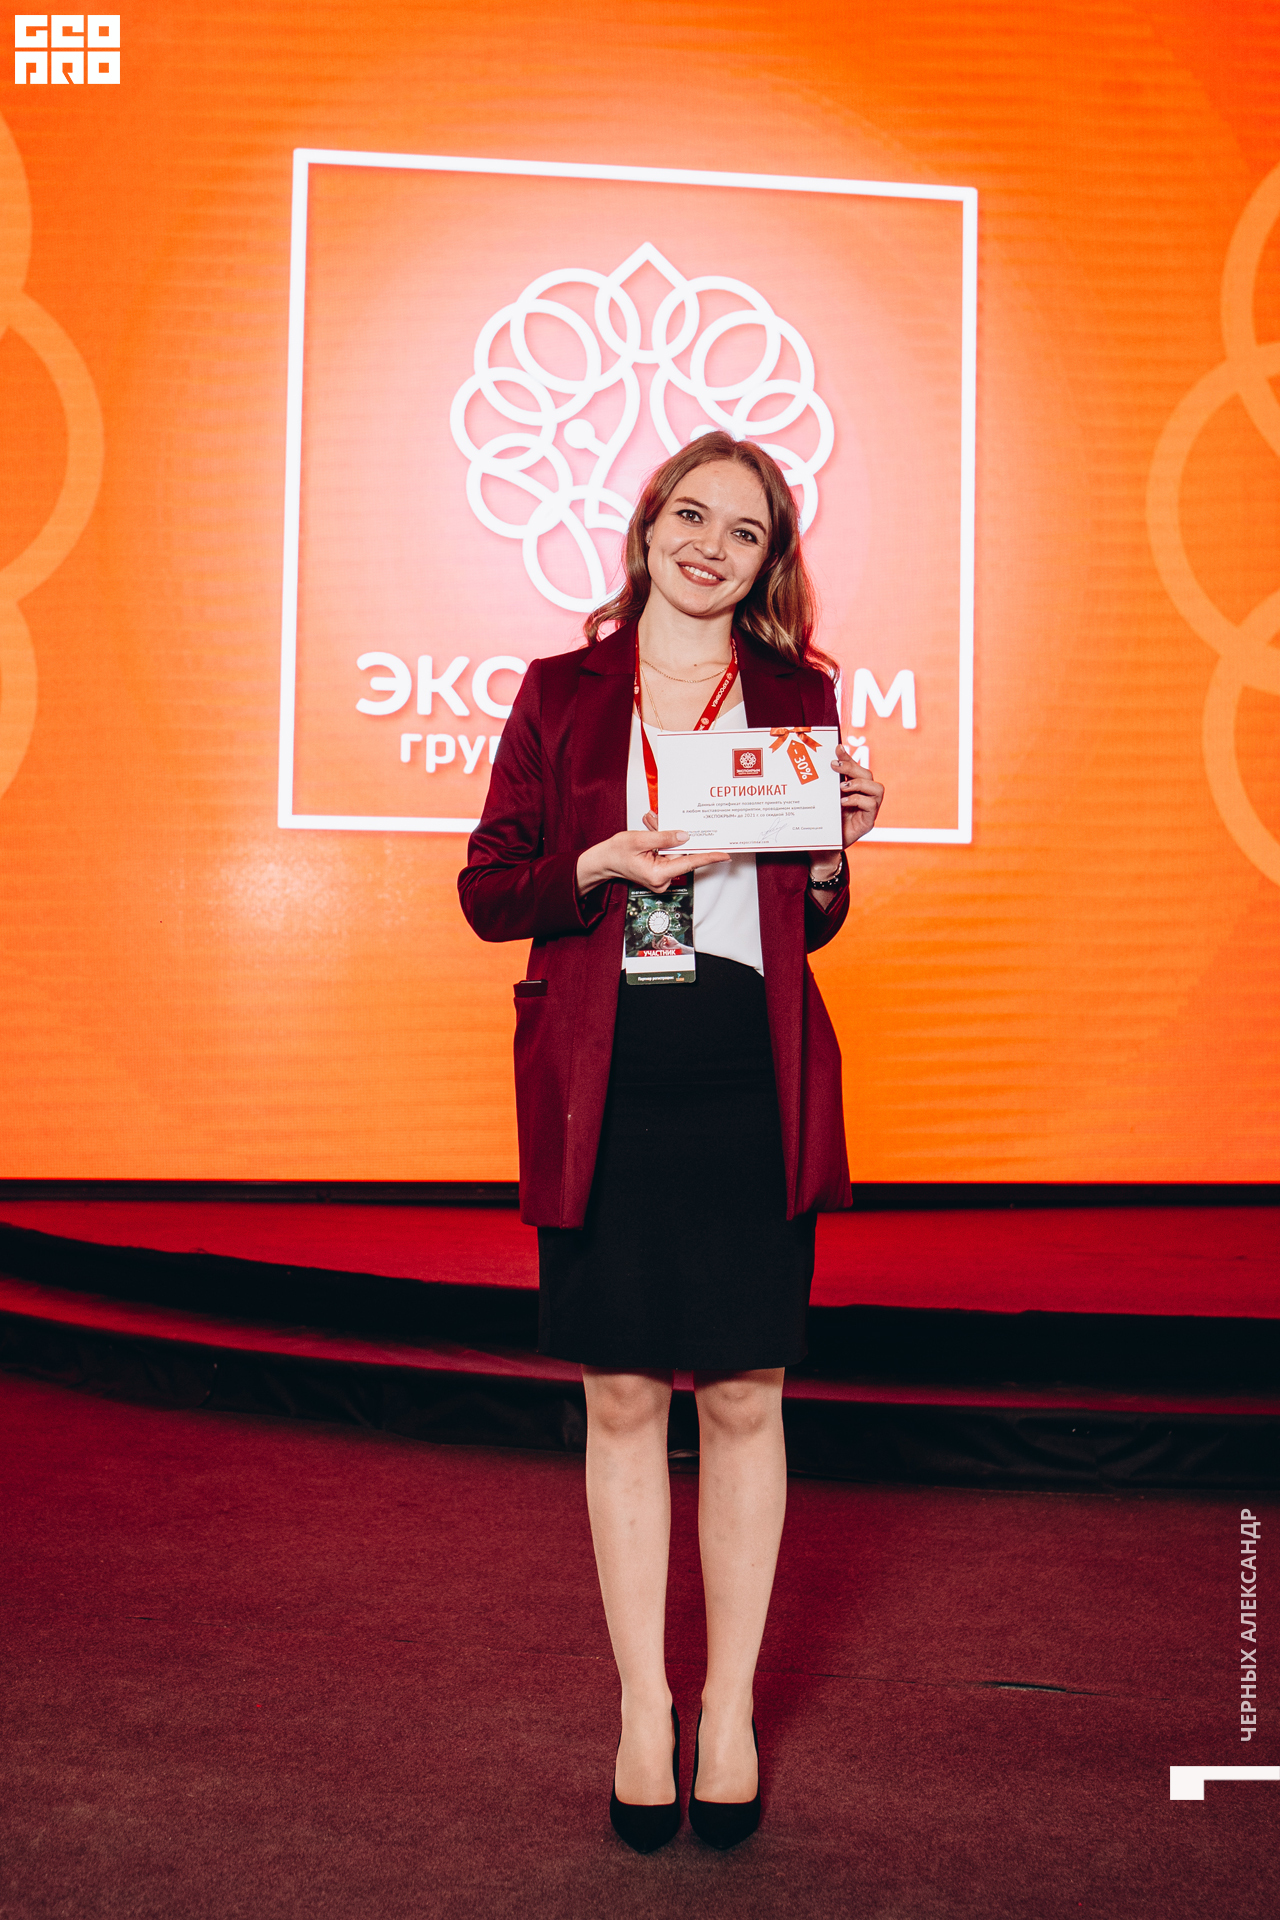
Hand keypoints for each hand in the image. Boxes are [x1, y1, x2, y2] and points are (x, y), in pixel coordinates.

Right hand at [576, 829, 729, 895]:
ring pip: (675, 852)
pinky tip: (650, 832)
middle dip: (673, 835)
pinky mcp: (661, 872)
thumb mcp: (639, 840)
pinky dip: (662, 842)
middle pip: (681, 854)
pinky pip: (669, 854)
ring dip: (664, 837)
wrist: (603, 861)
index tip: (724, 854)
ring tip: (648, 826)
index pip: (690, 863)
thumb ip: (664, 837)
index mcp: (658, 874)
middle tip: (656, 822)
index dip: (709, 857)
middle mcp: (662, 879)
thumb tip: (685, 836)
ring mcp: (662, 877)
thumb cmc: (616, 853)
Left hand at [834, 743, 882, 846]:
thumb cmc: (824, 823)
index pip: (856, 769)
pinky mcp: (868, 822)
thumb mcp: (825, 800)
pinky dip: (858, 800)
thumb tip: (824, 764)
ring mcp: (869, 810)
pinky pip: (872, 805)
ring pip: (877, 788)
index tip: (837, 748)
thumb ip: (827, 785)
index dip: (849, 757)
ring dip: (860, 784)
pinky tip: (844, 801)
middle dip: (853, 767)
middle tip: (834, 766)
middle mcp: (865, 797)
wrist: (822, 848)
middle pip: (868, 775)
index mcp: (854, 790)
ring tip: (842, 786)